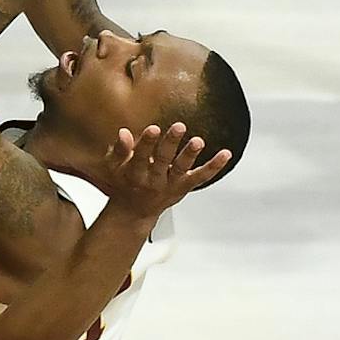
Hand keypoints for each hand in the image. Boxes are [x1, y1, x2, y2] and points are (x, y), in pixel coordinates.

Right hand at [92, 122, 232, 220]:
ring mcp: (170, 184)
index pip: (140, 157)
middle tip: (179, 127)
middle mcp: (154, 180)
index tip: (154, 128)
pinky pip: (201, 177)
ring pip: (182, 169)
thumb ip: (119, 150)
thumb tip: (123, 132)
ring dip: (190, 154)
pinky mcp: (184, 186)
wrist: (135, 211)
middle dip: (170, 144)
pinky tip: (226, 154)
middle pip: (163, 160)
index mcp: (135, 173)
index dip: (147, 143)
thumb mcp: (114, 167)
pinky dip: (214, 166)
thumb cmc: (124, 182)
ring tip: (198, 141)